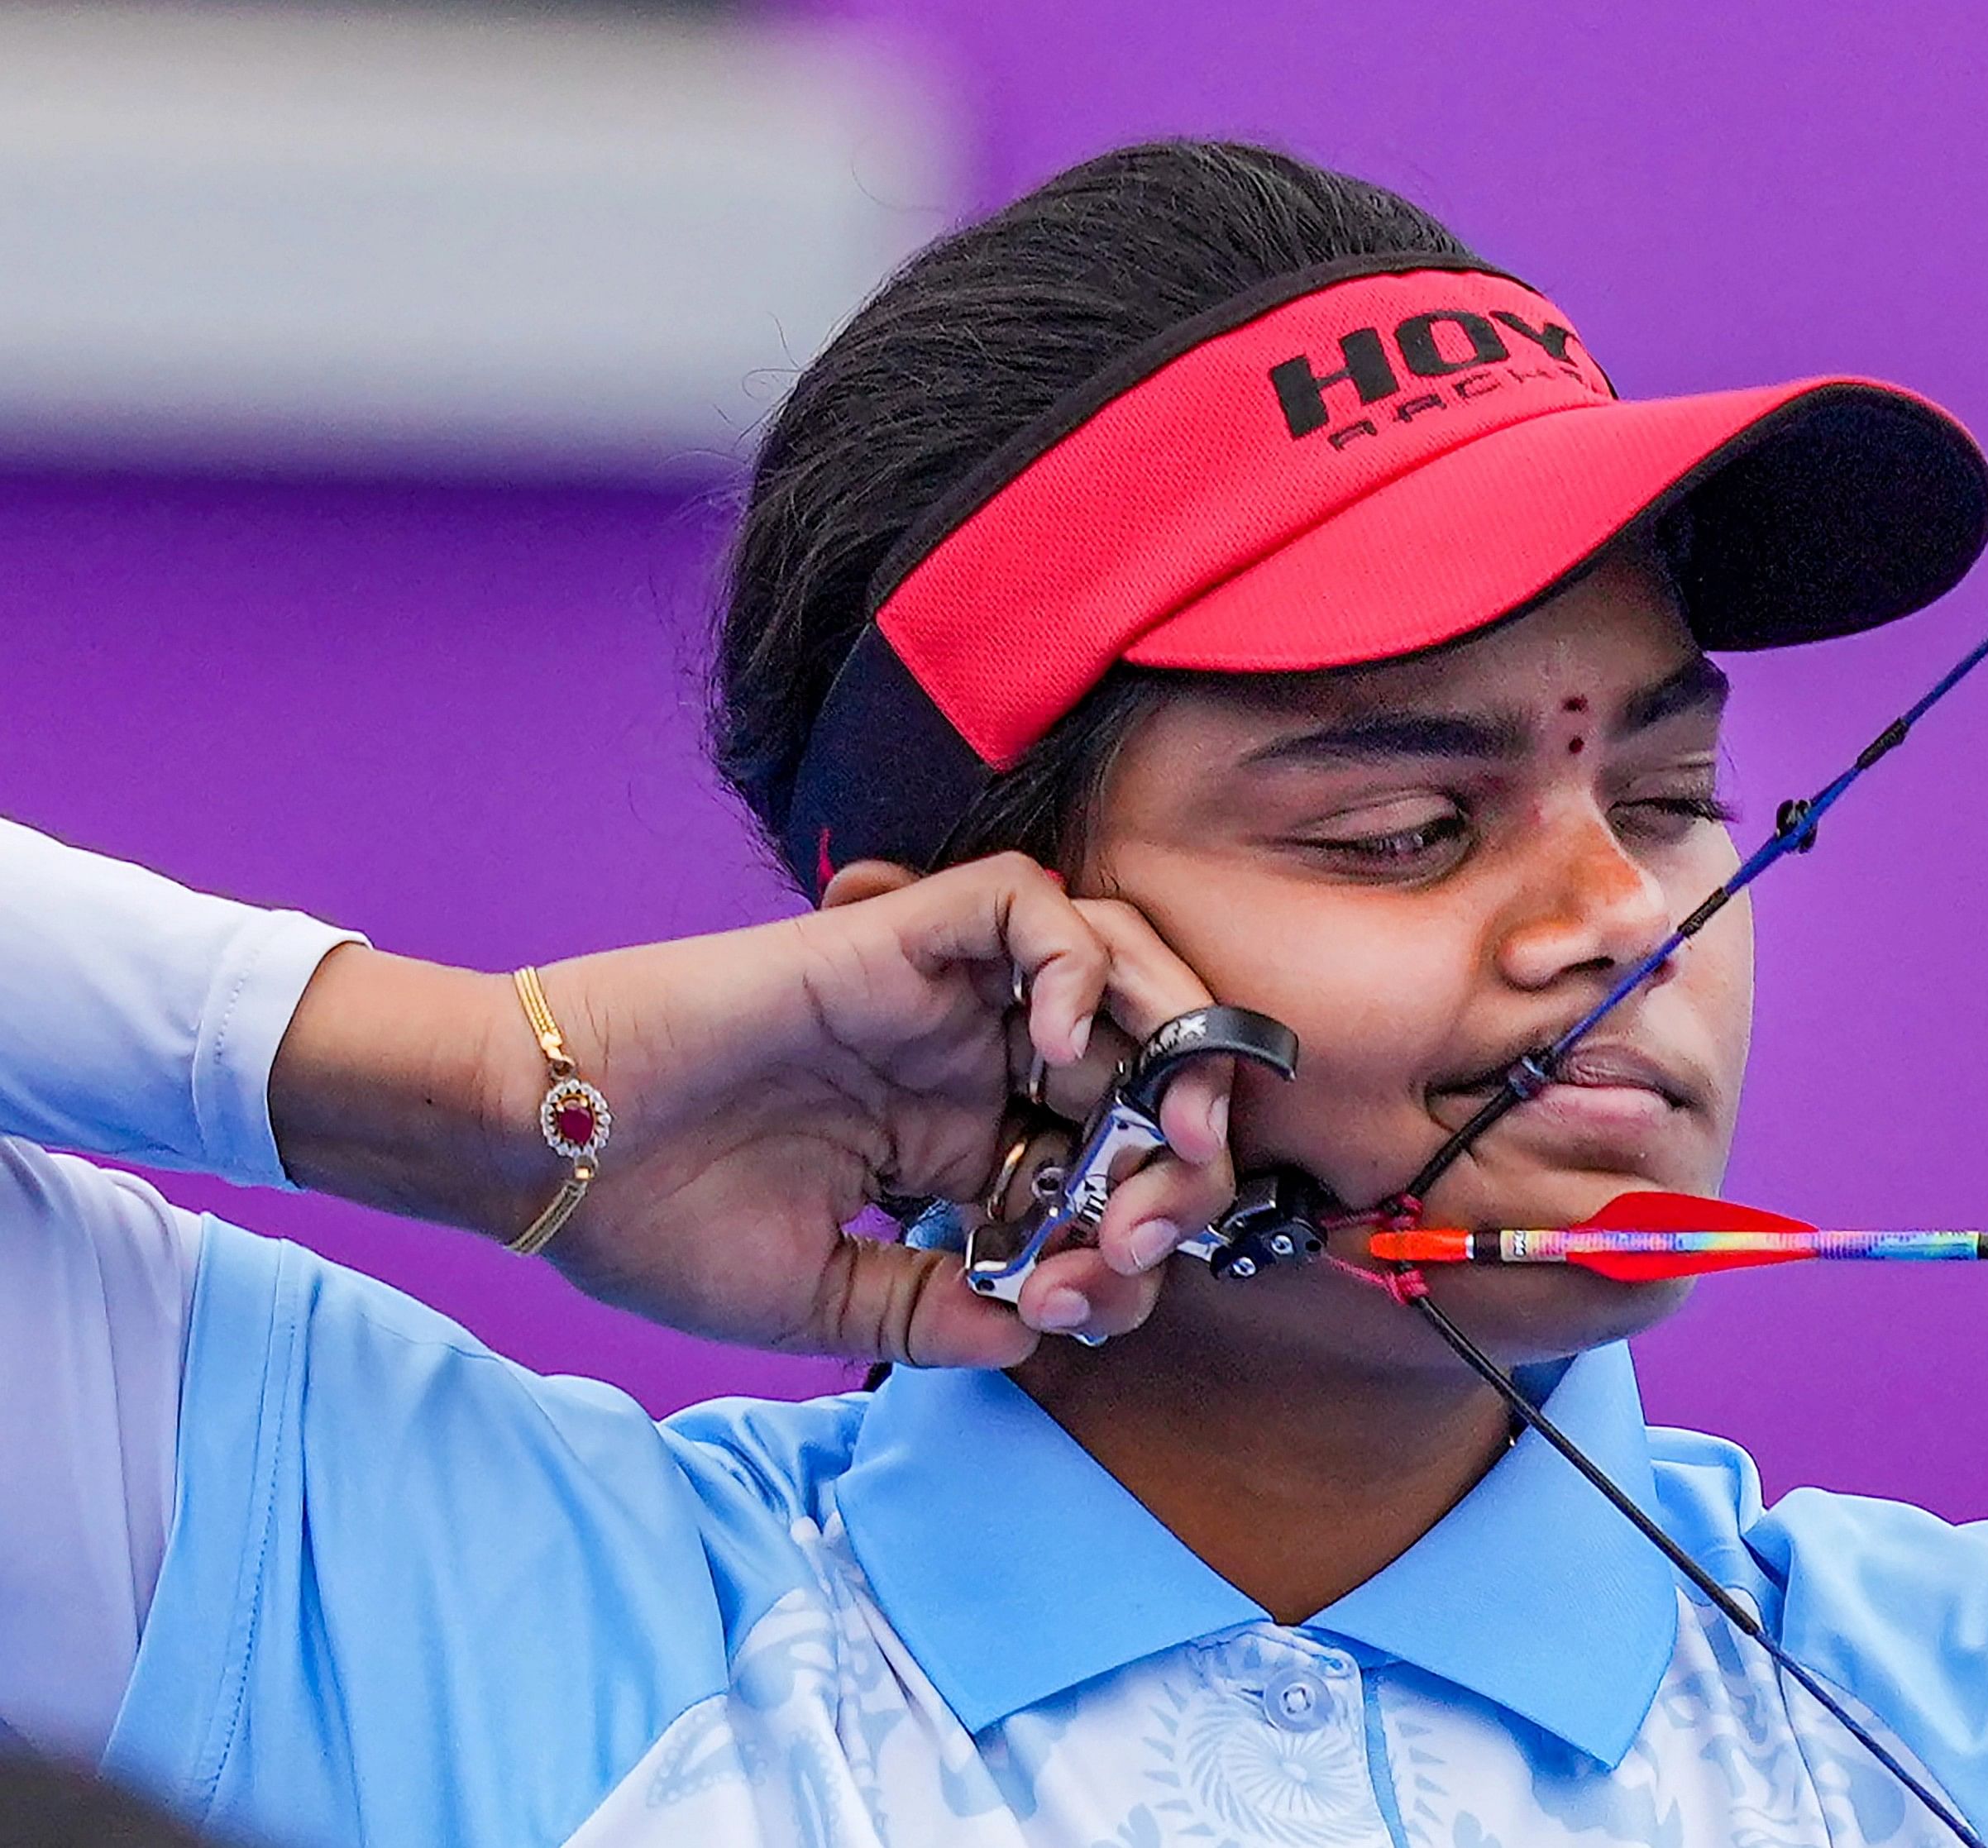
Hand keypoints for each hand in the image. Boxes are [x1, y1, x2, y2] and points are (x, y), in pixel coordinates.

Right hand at [271, 854, 1242, 1365]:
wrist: (536, 1154)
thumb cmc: (648, 1224)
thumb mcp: (820, 1301)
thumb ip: (934, 1313)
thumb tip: (1036, 1334)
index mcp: (956, 1144)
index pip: (1103, 1169)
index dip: (1132, 1233)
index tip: (1096, 1301)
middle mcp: (965, 1062)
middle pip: (1141, 1063)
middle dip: (1187, 1140)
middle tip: (1158, 1221)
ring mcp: (937, 997)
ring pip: (1113, 959)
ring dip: (1170, 1036)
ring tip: (1161, 1125)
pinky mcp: (894, 939)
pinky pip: (1023, 907)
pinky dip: (1075, 960)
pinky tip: (1059, 1049)